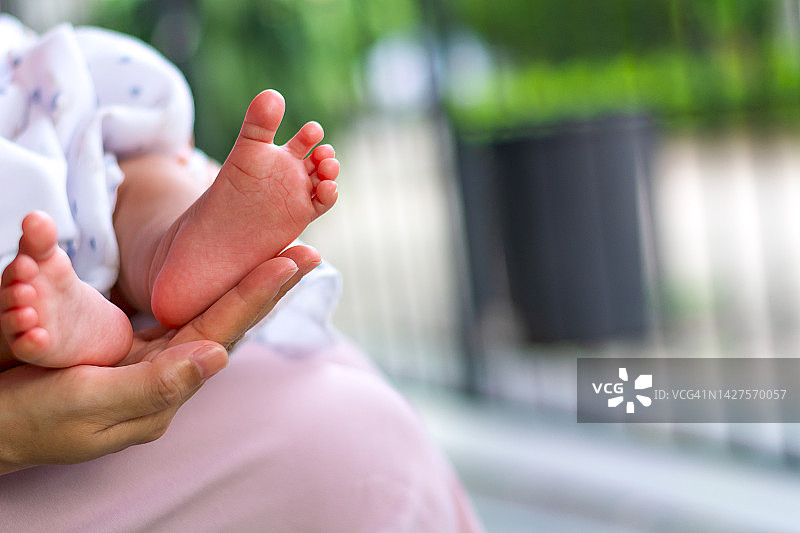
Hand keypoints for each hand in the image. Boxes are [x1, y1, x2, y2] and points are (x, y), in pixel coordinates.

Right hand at [0, 245, 320, 474]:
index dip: (256, 294)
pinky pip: (185, 318)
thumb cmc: (31, 418)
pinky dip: (216, 295)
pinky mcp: (133, 352)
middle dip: (268, 286)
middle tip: (308, 253)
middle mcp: (167, 376)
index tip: (293, 259)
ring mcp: (152, 363)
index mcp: (162, 391)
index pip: (220, 334)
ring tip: (285, 260)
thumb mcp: (88, 404)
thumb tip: (219, 356)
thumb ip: (153, 384)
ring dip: (248, 287)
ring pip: (211, 317)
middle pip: (227, 322)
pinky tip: (236, 282)